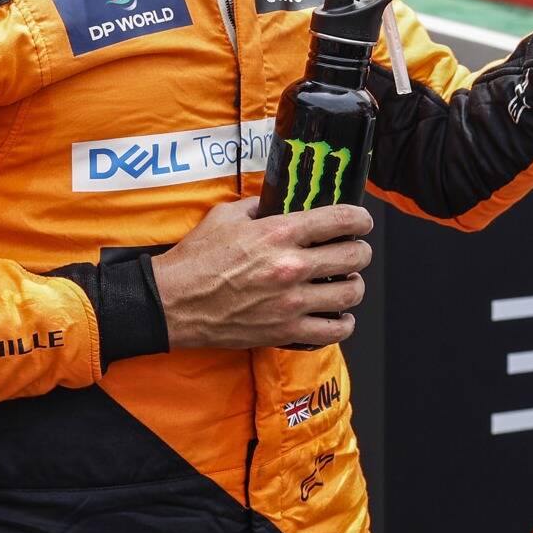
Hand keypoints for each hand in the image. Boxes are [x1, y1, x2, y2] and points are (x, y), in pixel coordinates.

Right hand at [151, 196, 370, 350]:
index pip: (341, 220)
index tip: (362, 222)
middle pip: (354, 257)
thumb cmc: (194, 260)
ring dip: (354, 286)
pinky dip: (343, 323)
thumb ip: (258, 205)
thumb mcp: (225, 217)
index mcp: (278, 233)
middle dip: (360, 252)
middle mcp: (290, 266)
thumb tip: (279, 200)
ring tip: (346, 283)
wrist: (170, 303)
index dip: (361, 220)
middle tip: (354, 252)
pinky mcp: (284, 332)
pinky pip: (333, 331)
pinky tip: (338, 316)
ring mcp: (290, 302)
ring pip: (350, 294)